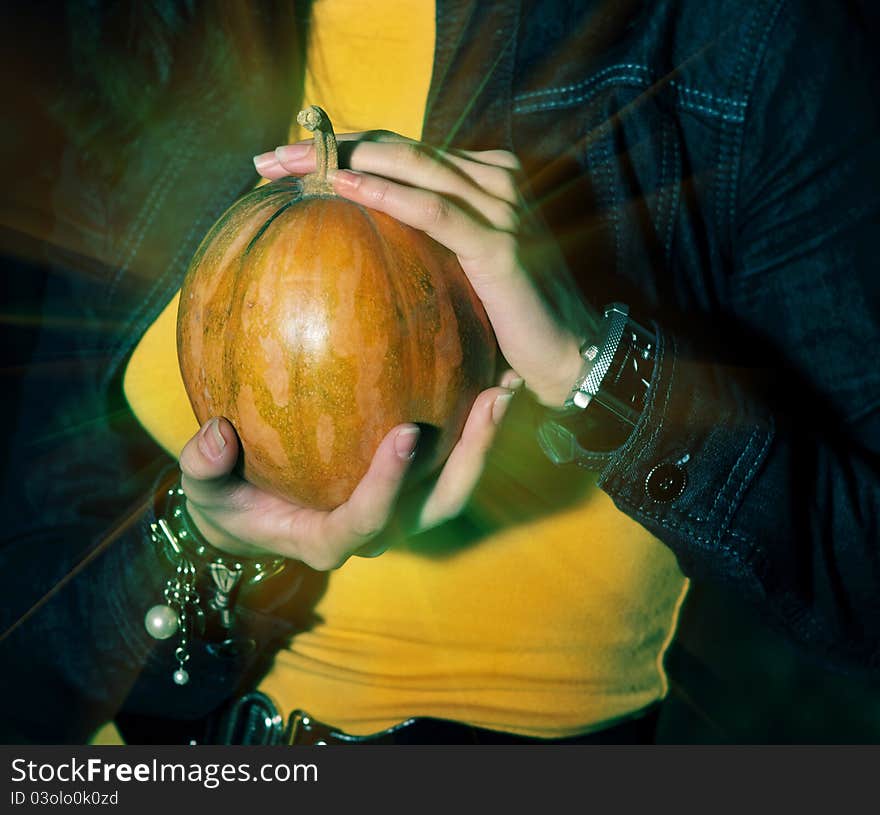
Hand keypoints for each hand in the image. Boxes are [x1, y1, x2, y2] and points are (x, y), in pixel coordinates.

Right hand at [178, 378, 513, 568]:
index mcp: (328, 538)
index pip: (367, 522)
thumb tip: (216, 436)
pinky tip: (484, 368)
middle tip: (490, 400)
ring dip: (483, 438)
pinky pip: (447, 458)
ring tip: (504, 382)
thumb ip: (205, 468)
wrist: (253, 511)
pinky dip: (469, 422)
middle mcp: (375, 527)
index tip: (405, 434)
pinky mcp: (407, 483)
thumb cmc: (230, 500)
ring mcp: (397, 505)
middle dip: (468, 461)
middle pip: (436, 507)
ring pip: (454, 484)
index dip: (388, 486)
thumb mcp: (206, 489)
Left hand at [254, 132, 595, 406]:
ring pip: (413, 166)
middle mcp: (493, 179)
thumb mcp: (458, 265)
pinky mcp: (499, 243)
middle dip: (327, 147)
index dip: (341, 146)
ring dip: (345, 161)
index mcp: (481, 177)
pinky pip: (435, 211)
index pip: (400, 149)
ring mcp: (500, 206)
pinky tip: (344, 187)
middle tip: (268, 159)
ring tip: (289, 166)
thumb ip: (425, 238)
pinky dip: (388, 195)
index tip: (282, 159)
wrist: (563, 351)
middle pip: (398, 147)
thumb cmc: (505, 315)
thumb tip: (360, 238)